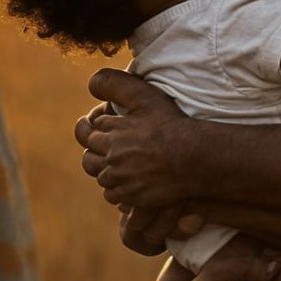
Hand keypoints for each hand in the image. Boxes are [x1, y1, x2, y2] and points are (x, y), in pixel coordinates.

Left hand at [77, 70, 195, 245]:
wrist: (191, 157)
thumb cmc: (169, 125)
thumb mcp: (143, 97)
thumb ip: (115, 85)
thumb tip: (91, 84)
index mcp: (111, 133)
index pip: (89, 131)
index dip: (94, 128)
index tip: (95, 127)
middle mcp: (111, 157)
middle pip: (89, 158)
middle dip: (95, 152)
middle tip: (103, 150)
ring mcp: (120, 179)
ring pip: (101, 177)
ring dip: (106, 172)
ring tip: (118, 166)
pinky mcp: (130, 196)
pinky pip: (113, 195)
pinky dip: (117, 189)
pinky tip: (128, 182)